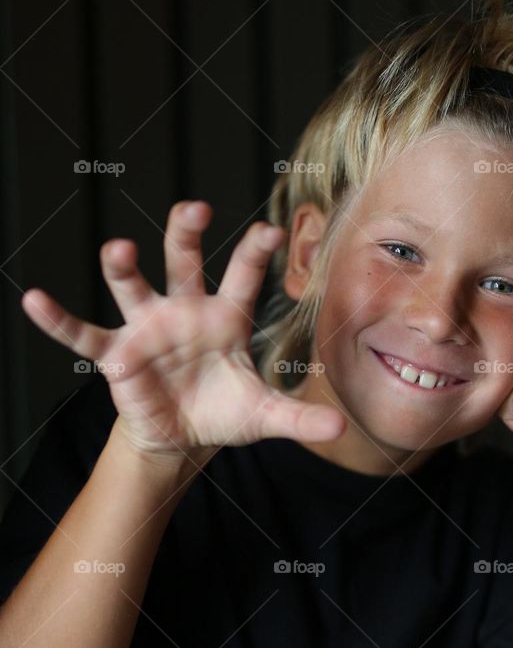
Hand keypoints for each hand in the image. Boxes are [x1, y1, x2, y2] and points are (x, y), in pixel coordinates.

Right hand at [20, 201, 345, 461]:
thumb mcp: (265, 416)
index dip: (255, 253)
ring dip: (123, 267)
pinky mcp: (117, 354)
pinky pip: (83, 334)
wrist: (183, 438)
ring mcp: (147, 329)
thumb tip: (344, 425)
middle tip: (195, 209)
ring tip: (118, 248)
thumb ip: (300, 417)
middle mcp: (184, 310)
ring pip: (132, 286)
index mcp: (225, 317)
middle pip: (183, 261)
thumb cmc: (224, 411)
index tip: (272, 231)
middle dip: (186, 233)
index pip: (242, 276)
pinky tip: (34, 300)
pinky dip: (58, 320)